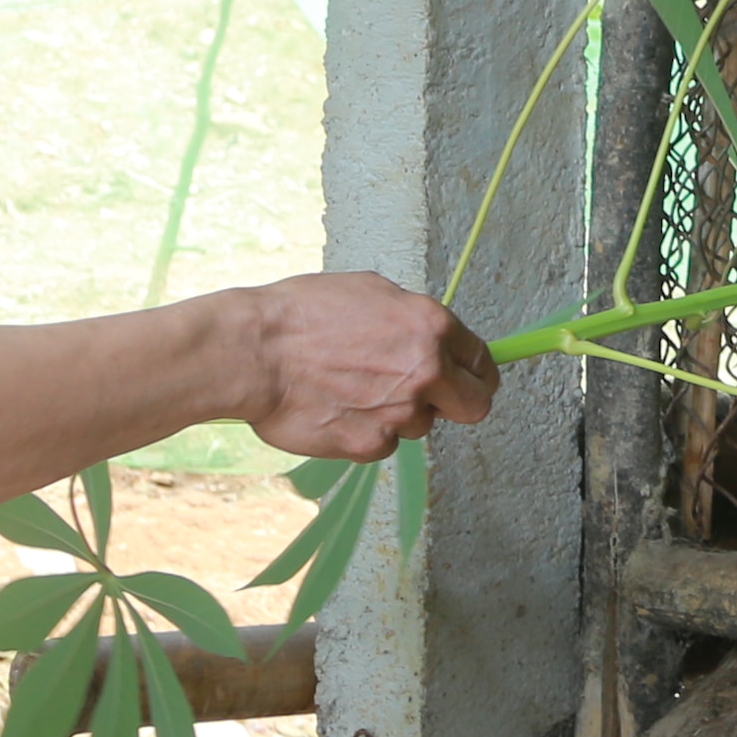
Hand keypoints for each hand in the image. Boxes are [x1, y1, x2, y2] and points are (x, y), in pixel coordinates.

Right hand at [229, 271, 496, 461]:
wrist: (254, 352)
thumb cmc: (302, 314)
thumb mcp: (370, 292)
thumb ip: (413, 320)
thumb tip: (433, 338)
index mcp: (432, 328)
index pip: (482, 361)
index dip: (478, 373)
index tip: (470, 379)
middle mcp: (426, 371)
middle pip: (475, 406)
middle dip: (458, 404)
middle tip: (432, 399)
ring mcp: (400, 412)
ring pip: (420, 425)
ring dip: (398, 413)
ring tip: (353, 389)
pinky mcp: (370, 444)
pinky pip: (383, 443)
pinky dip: (365, 431)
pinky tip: (336, 407)